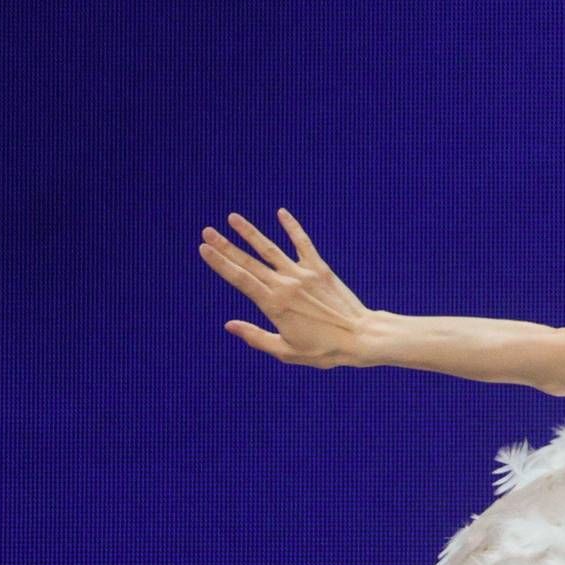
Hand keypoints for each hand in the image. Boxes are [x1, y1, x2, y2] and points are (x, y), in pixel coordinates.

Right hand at [201, 207, 374, 369]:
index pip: (240, 279)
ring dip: (251, 232)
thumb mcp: (285, 351)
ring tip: (233, 218)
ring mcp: (303, 274)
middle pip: (249, 262)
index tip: (203, 249)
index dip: (220, 263)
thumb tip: (229, 325)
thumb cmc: (324, 350)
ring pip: (271, 249)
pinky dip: (292, 227)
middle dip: (226, 246)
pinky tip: (281, 213)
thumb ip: (256, 337)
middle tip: (206, 231)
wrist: (360, 337)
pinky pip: (303, 243)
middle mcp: (286, 285)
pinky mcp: (320, 269)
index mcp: (274, 305)